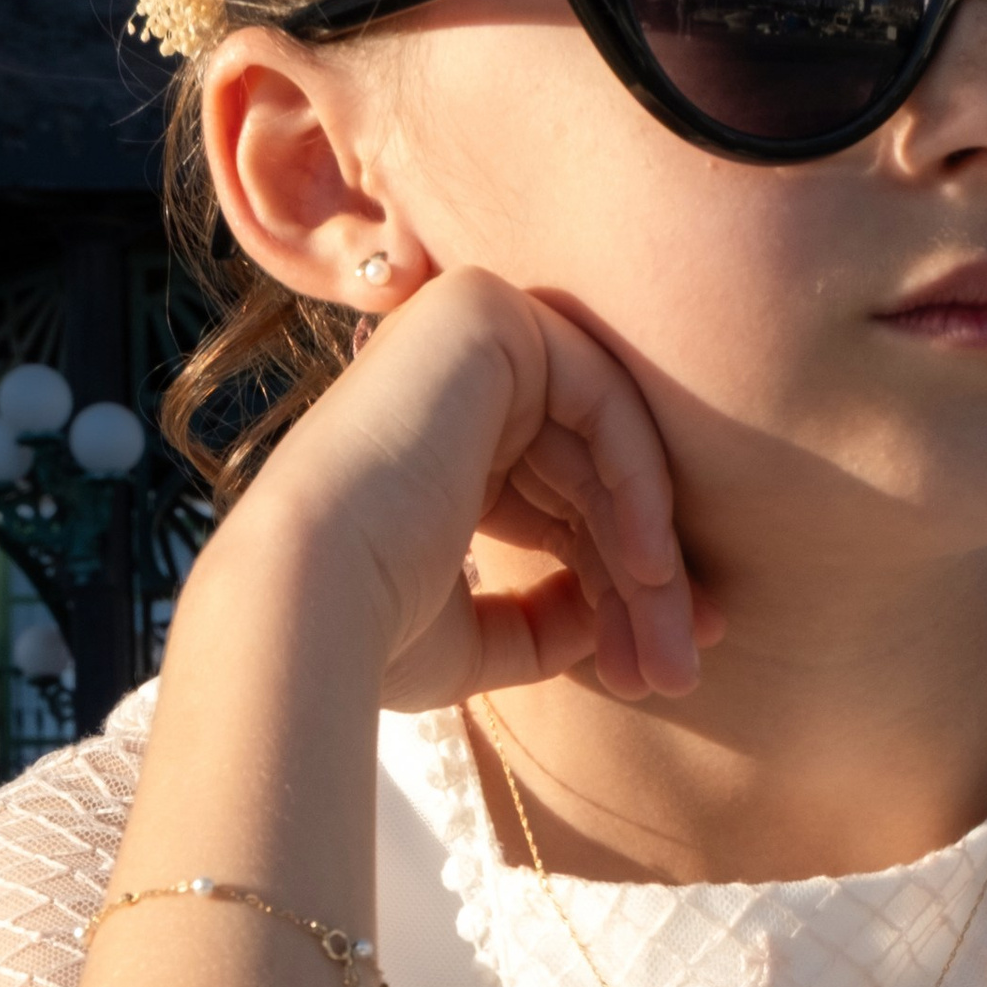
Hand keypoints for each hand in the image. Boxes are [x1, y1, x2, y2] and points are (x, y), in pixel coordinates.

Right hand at [225, 265, 719, 707]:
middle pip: (593, 480)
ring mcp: (464, 335)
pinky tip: (654, 572)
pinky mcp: (484, 315)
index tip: (664, 669)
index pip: (566, 506)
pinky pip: (602, 399)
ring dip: (654, 559)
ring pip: (608, 448)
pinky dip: (641, 487)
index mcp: (441, 445)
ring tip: (674, 650)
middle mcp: (451, 379)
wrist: (308, 602)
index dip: (623, 589)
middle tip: (679, 670)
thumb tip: (621, 622)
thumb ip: (553, 617)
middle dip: (647, 588)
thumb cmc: (373, 632)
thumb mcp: (481, 635)